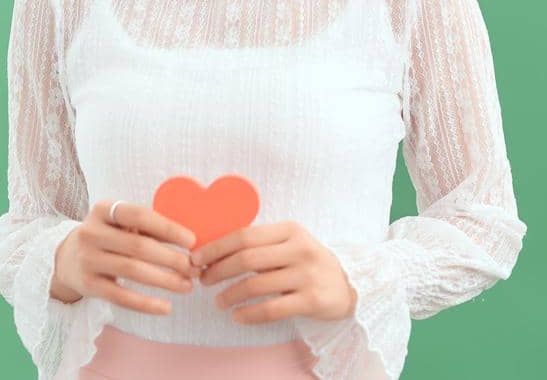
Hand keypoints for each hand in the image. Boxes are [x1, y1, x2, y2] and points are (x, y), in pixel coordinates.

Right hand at [51, 200, 200, 315]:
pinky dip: (146, 304)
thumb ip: (148, 228)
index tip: (192, 241)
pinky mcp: (88, 285)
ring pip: (132, 271)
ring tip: (187, 286)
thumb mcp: (120, 225)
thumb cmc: (107, 237)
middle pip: (139, 246)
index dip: (168, 228)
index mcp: (104, 210)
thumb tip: (190, 242)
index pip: (139, 215)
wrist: (66, 259)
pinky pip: (120, 296)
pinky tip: (166, 307)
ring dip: (165, 280)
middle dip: (172, 258)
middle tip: (195, 269)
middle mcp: (91, 232)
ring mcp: (87, 259)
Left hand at [191, 220, 357, 323]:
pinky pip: (271, 309)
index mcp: (290, 230)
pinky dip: (249, 315)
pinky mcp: (312, 300)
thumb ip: (260, 245)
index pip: (244, 235)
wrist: (349, 285)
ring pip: (256, 285)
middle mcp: (300, 249)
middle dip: (218, 270)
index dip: (216, 247)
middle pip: (247, 258)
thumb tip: (213, 252)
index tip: (196, 258)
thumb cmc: (308, 263)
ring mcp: (307, 275)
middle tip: (203, 281)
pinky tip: (237, 316)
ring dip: (230, 295)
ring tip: (219, 302)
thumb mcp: (289, 244)